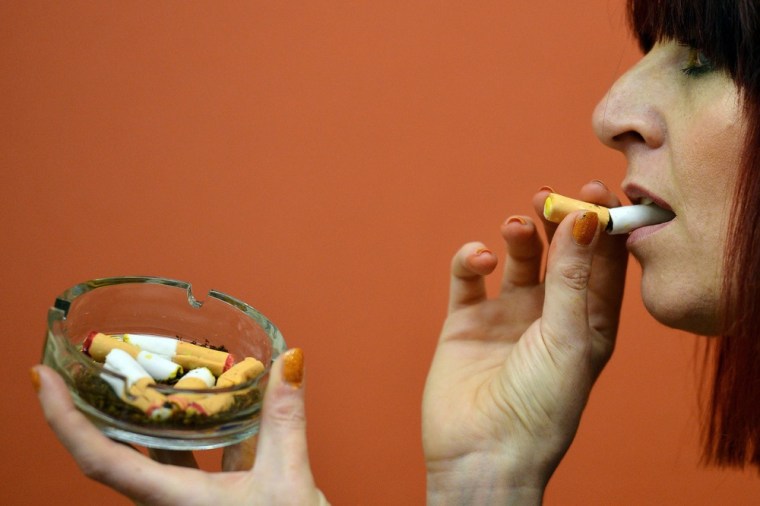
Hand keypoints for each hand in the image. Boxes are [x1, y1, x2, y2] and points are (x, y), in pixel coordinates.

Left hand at [32, 348, 328, 505]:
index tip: (42, 379)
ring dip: (153, 412)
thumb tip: (288, 364)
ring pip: (158, 450)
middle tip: (97, 359)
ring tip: (154, 370)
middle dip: (101, 404)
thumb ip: (284, 419)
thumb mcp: (286, 480)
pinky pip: (194, 456)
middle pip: (118, 448)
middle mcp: (168, 500)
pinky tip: (223, 401)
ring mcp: (188, 500)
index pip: (99, 460)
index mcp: (171, 501)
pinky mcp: (211, 498)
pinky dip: (201, 426)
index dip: (63, 419)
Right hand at [423, 182, 627, 504]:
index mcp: (590, 322)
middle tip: (550, 197)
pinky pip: (469, 277)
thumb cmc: (540, 407)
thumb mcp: (569, 338)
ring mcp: (507, 317)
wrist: (483, 453)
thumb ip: (575, 277)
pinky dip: (472, 259)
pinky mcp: (466, 321)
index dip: (604, 224)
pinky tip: (480, 261)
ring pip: (518, 259)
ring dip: (518, 235)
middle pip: (560, 253)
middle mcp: (551, 315)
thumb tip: (589, 219)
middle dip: (557, 221)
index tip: (597, 189)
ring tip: (516, 226)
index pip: (604, 262)